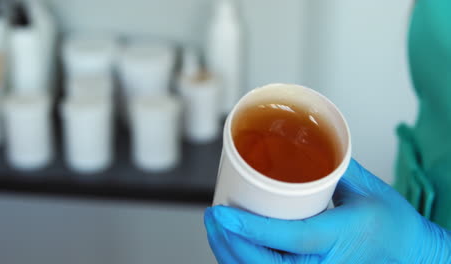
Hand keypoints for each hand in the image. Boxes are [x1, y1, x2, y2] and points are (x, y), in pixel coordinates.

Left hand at [204, 159, 450, 262]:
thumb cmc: (395, 226)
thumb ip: (335, 166)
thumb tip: (309, 142)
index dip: (248, 228)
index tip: (221, 212)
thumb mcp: (367, 189)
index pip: (286, 238)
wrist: (414, 257)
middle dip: (228, 243)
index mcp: (338, 237)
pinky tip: (233, 249)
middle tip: (214, 217)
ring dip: (231, 255)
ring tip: (218, 230)